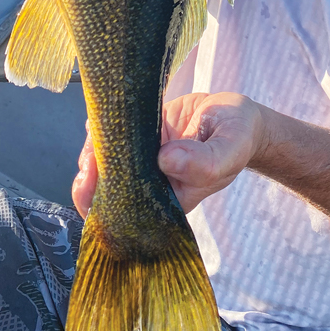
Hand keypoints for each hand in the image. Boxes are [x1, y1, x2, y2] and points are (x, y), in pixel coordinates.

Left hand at [71, 93, 267, 217]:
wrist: (238, 116)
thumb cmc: (238, 139)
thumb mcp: (230, 149)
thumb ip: (205, 162)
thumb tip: (166, 161)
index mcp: (170, 200)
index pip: (127, 214)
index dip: (103, 201)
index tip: (96, 178)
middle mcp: (152, 184)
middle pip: (107, 190)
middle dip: (90, 176)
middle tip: (90, 158)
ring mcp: (144, 160)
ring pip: (105, 163)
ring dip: (92, 151)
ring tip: (96, 133)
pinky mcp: (142, 135)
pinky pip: (114, 138)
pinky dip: (101, 130)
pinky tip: (101, 120)